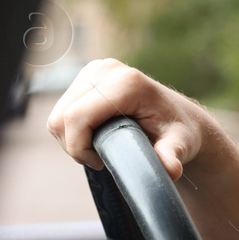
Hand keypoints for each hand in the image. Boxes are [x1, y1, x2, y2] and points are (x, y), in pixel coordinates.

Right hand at [46, 58, 210, 180]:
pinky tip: (95, 136)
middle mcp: (106, 70)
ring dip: (72, 139)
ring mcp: (94, 69)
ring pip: (58, 114)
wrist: (180, 118)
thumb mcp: (180, 145)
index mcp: (126, 83)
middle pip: (62, 117)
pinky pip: (62, 109)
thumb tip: (171, 169)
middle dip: (75, 146)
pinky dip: (72, 129)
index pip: (77, 117)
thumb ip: (172, 156)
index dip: (79, 147)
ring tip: (100, 149)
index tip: (100, 163)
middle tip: (100, 159)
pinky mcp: (87, 75)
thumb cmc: (180, 132)